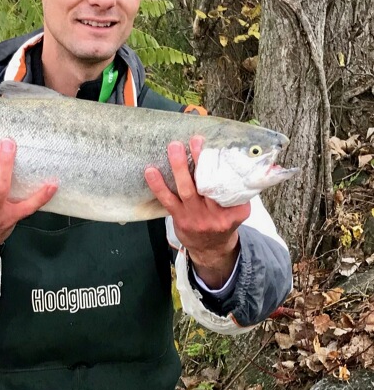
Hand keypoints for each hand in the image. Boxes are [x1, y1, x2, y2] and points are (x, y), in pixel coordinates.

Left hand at [144, 135, 248, 289]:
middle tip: (195, 140)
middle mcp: (217, 214)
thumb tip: (230, 158)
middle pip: (209, 183)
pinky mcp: (181, 219)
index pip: (231, 184)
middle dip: (201, 159)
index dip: (224, 165)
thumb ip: (236, 190)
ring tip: (174, 147)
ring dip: (179, 167)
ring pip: (187, 189)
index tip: (217, 146)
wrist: (211, 249)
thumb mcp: (237, 209)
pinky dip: (158, 185)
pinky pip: (168, 200)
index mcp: (236, 209)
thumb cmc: (223, 220)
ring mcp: (197, 217)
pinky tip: (151, 171)